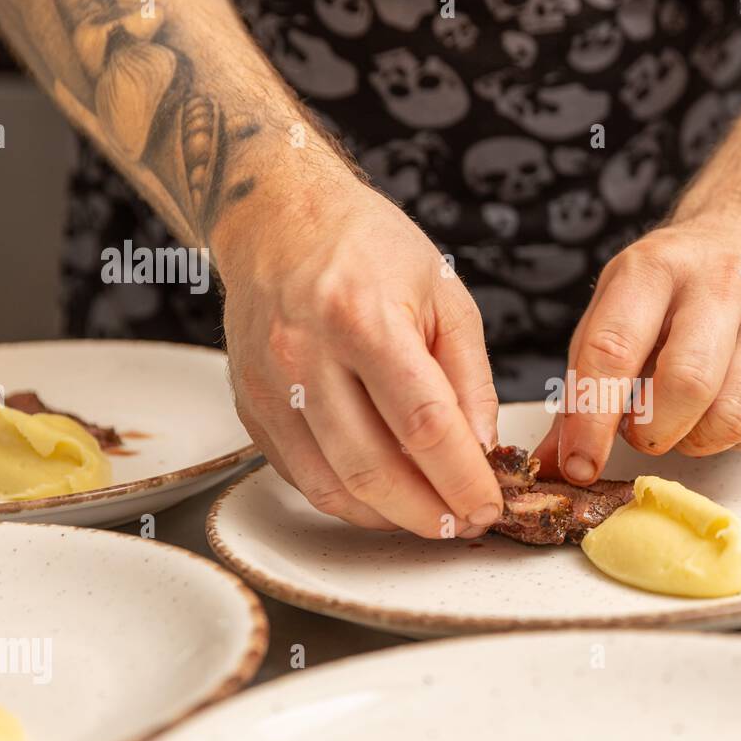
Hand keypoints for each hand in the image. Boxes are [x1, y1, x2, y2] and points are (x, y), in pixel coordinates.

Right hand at [215, 177, 502, 537]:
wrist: (278, 217)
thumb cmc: (368, 247)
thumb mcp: (445, 294)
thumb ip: (468, 378)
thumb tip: (483, 450)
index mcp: (363, 318)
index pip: (423, 424)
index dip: (462, 478)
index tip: (489, 505)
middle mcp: (305, 356)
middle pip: (372, 468)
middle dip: (429, 514)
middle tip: (464, 523)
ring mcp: (269, 387)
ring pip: (332, 488)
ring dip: (389, 518)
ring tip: (430, 515)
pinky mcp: (251, 409)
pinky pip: (302, 478)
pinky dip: (349, 499)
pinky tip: (384, 494)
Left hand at [536, 215, 740, 481]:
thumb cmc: (667, 293)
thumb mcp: (612, 314)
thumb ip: (581, 388)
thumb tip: (552, 463)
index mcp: (652, 268)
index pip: (613, 350)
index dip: (592, 420)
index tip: (578, 465)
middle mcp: (718, 283)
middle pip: (687, 384)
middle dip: (652, 432)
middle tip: (641, 430)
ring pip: (733, 415)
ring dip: (695, 440)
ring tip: (681, 419)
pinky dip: (734, 440)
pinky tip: (718, 411)